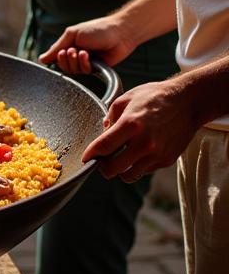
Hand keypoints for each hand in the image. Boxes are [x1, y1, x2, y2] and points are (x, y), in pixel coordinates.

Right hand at [38, 15, 136, 73]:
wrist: (120, 33)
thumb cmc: (97, 29)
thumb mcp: (72, 34)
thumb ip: (57, 46)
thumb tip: (41, 59)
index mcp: (69, 45)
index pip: (55, 57)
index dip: (56, 57)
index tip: (62, 52)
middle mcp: (76, 54)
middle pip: (63, 66)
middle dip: (66, 60)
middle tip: (72, 51)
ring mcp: (86, 61)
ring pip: (73, 71)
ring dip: (76, 62)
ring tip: (83, 52)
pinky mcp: (96, 68)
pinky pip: (85, 72)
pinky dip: (85, 64)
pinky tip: (90, 56)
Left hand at [81, 76, 198, 180]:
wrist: (187, 102)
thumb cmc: (155, 97)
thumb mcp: (126, 99)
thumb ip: (110, 117)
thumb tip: (103, 133)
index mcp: (130, 124)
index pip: (103, 147)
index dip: (90, 156)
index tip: (85, 158)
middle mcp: (144, 142)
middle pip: (113, 168)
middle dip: (103, 167)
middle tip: (101, 162)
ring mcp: (156, 154)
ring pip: (128, 175)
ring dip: (120, 170)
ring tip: (118, 160)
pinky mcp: (166, 160)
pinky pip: (144, 171)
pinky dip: (136, 166)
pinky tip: (136, 155)